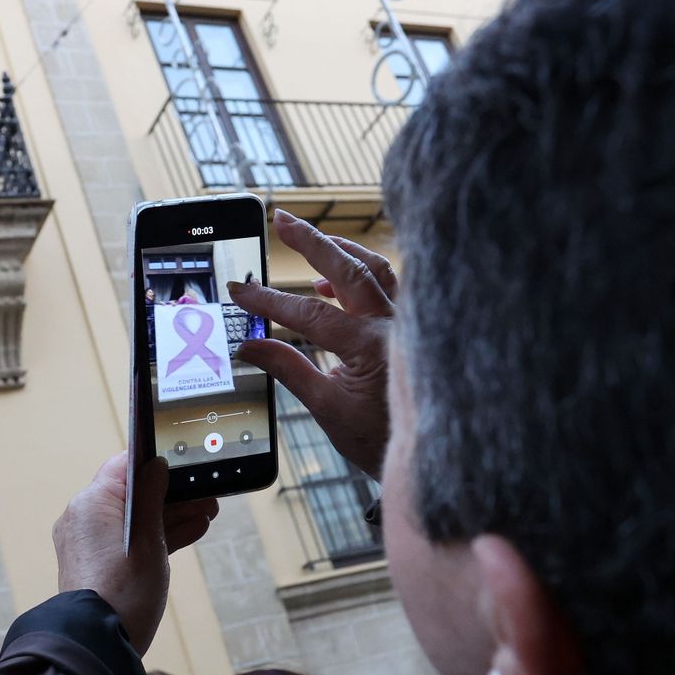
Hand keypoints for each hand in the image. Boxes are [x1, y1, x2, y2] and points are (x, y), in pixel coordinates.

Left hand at [54, 452, 217, 654]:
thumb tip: (156, 467)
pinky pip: (128, 539)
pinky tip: (190, 532)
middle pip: (132, 492)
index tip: (185, 464)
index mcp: (91, 503)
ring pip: (134, 517)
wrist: (100, 646)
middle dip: (171, 493)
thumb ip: (153, 497)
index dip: (155, 462)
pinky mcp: (96, 564)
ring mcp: (89, 543)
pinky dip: (155, 536)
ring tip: (207, 512)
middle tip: (207, 494)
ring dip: (169, 515)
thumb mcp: (149, 539)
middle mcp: (84, 518)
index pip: (123, 465)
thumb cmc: (124, 592)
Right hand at [228, 209, 397, 477]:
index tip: (240, 291)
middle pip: (350, 267)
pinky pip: (391, 285)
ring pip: (377, 268)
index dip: (270, 300)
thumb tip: (251, 345)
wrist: (434, 456)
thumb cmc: (382, 439)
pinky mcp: (414, 327)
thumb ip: (289, 370)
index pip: (310, 311)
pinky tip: (337, 283)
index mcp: (371, 346)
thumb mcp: (328, 410)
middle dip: (312, 241)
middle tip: (281, 219)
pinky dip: (362, 273)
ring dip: (342, 250)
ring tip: (312, 241)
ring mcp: (409, 323)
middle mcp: (395, 325)